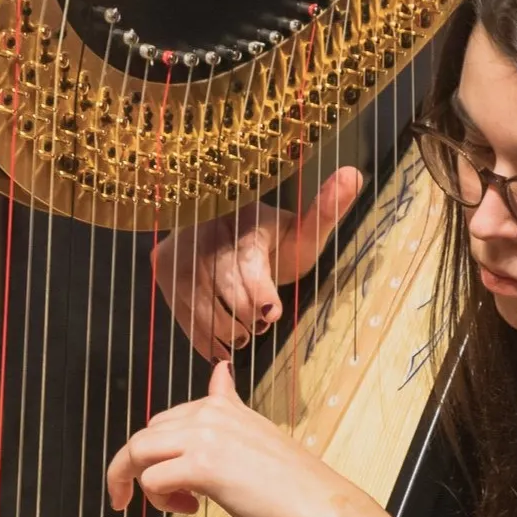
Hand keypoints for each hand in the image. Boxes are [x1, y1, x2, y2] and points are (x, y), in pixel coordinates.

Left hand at [106, 362, 403, 516]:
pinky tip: (191, 508)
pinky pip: (151, 479)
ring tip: (176, 504)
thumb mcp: (255, 431)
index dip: (158, 452)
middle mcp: (209, 413)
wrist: (319, 505)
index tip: (167, 479)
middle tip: (167, 498)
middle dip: (141, 469)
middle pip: (144, 435)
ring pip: (138, 452)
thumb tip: (220, 369)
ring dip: (142, 484)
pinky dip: (160, 501)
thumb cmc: (290, 481)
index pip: (165, 420)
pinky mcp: (202, 466)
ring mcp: (205, 437)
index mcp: (221, 406)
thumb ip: (229, 406)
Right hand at [152, 166, 362, 360]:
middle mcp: (205, 227)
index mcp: (244, 216)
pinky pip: (181, 314)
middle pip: (225, 289)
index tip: (273, 312)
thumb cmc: (275, 240)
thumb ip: (327, 210)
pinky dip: (204, 337)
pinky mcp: (162, 265)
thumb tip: (354, 174)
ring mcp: (179, 247)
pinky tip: (223, 342)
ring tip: (245, 330)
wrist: (229, 235)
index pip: (248, 261)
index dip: (260, 291)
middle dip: (246, 315)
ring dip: (227, 330)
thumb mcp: (304, 231)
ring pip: (201, 307)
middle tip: (261, 323)